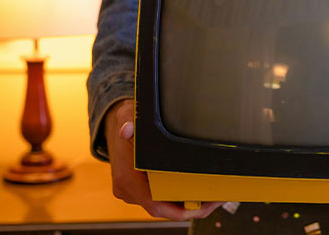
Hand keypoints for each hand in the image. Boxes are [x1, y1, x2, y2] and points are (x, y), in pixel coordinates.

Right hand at [104, 99, 223, 220]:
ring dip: (186, 204)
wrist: (113, 125)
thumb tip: (127, 129)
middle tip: (215, 201)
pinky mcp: (140, 189)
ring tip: (212, 197)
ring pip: (163, 204)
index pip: (154, 204)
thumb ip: (128, 123)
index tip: (200, 208)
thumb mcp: (127, 117)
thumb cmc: (124, 122)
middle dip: (190, 208)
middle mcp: (128, 190)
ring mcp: (133, 191)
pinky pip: (160, 197)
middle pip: (163, 208)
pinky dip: (178, 197)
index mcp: (126, 178)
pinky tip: (196, 192)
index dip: (178, 210)